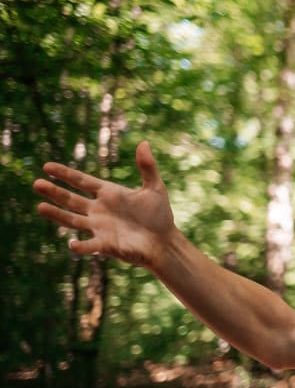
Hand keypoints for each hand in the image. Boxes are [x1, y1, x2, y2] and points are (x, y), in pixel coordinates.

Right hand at [33, 141, 175, 269]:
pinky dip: (81, 245)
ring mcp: (100, 228)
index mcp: (108, 194)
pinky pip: (90, 245)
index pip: (82, 181)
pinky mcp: (106, 245)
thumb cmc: (159, 215)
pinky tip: (71, 244)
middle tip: (36, 183)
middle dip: (54, 192)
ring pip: (73, 220)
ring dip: (57, 215)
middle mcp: (99, 210)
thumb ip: (148, 167)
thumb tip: (144, 142)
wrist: (165, 241)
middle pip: (71, 199)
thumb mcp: (154, 188)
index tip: (47, 166)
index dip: (65, 174)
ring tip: (40, 207)